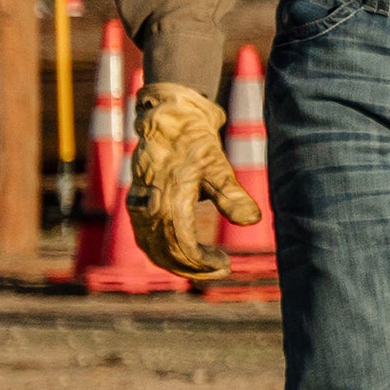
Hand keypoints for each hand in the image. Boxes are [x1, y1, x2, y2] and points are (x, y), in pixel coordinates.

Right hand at [127, 80, 258, 280]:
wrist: (168, 120)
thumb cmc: (195, 142)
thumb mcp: (218, 165)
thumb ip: (232, 195)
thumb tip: (253, 221)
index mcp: (168, 199)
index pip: (182, 245)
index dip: (202, 262)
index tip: (226, 266)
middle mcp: (148, 206)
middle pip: (165, 252)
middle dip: (192, 268)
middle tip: (221, 269)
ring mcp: (139, 206)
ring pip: (152, 249)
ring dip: (178, 264)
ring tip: (206, 267)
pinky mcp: (137, 205)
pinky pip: (146, 238)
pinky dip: (164, 252)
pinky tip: (186, 255)